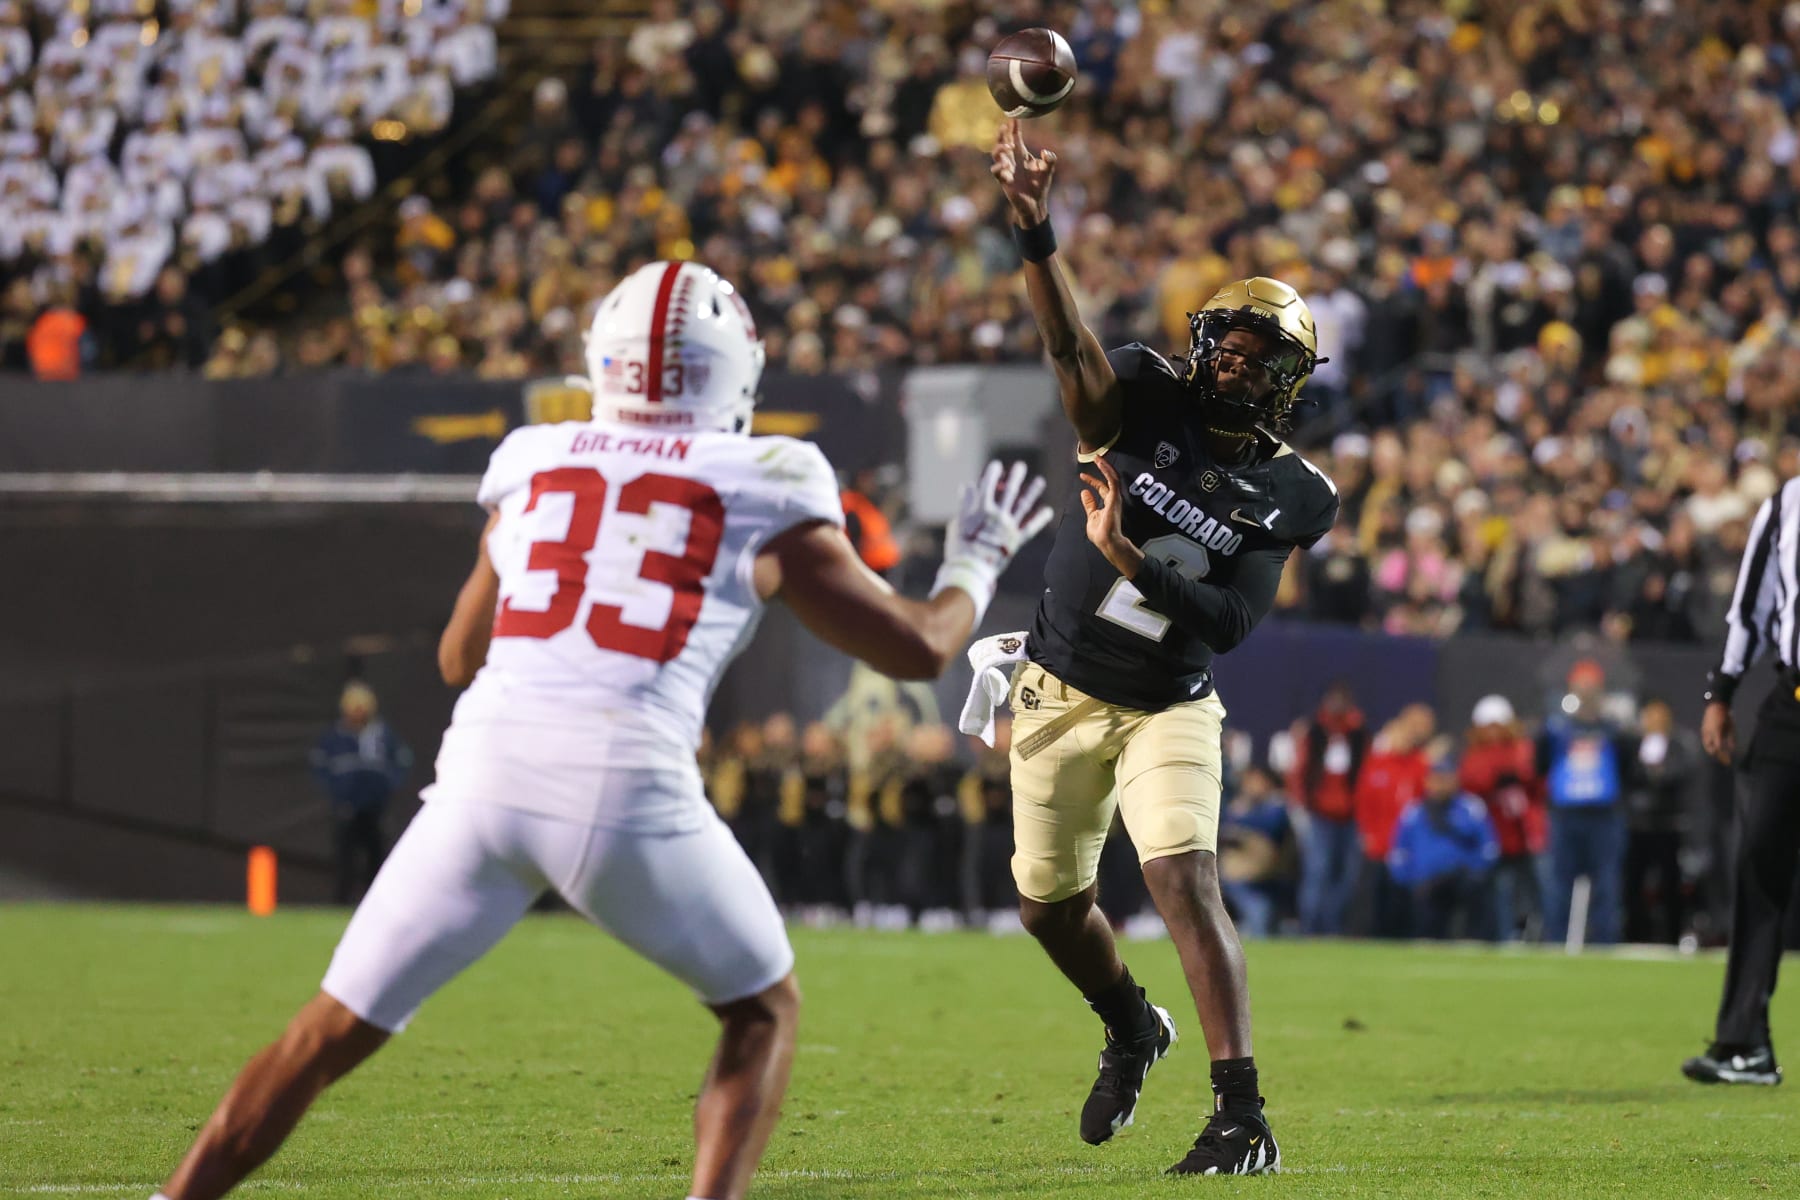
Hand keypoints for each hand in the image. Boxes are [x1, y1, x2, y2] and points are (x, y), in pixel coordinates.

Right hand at [945, 460, 1054, 575]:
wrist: (971, 570)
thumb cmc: (960, 547)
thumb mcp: (957, 523)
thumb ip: (964, 504)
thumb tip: (966, 486)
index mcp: (981, 509)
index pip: (987, 485)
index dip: (992, 473)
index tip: (996, 464)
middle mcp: (998, 515)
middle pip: (1008, 491)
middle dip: (1015, 477)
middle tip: (1021, 466)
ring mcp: (1009, 527)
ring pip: (1023, 505)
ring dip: (1032, 492)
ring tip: (1040, 481)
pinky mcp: (1016, 541)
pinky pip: (1030, 528)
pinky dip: (1039, 519)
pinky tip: (1048, 510)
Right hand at [990, 118, 1055, 226]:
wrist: (1036, 203)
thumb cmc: (1040, 185)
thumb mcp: (1048, 169)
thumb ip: (1050, 159)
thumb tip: (1045, 152)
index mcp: (1021, 154)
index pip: (1015, 136)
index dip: (1013, 126)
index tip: (1013, 116)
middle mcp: (1012, 159)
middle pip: (1003, 142)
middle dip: (1002, 134)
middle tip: (1005, 127)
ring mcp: (1006, 169)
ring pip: (996, 154)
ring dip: (1000, 149)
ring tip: (1009, 147)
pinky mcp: (1004, 181)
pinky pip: (996, 172)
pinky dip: (999, 168)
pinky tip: (1006, 167)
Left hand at [1079, 453, 1142, 576]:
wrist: (1107, 541)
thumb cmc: (1101, 534)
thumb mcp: (1091, 516)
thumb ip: (1089, 504)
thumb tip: (1084, 493)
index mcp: (1108, 504)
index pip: (1101, 488)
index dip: (1092, 481)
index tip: (1082, 476)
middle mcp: (1113, 499)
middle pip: (1109, 480)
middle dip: (1103, 469)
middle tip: (1096, 458)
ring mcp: (1115, 498)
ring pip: (1113, 477)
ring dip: (1106, 466)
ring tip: (1099, 457)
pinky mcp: (1115, 498)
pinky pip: (1113, 481)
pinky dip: (1107, 471)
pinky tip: (1102, 463)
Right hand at [1701, 701, 1735, 764]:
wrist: (1714, 706)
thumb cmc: (1725, 716)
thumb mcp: (1731, 727)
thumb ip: (1731, 739)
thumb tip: (1732, 749)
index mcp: (1716, 733)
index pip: (1719, 748)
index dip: (1723, 756)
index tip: (1729, 762)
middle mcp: (1708, 734)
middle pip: (1711, 749)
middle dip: (1718, 756)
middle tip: (1724, 760)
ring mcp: (1704, 732)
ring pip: (1706, 746)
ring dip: (1713, 752)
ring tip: (1719, 756)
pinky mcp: (1703, 731)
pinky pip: (1705, 742)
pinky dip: (1709, 746)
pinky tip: (1714, 748)